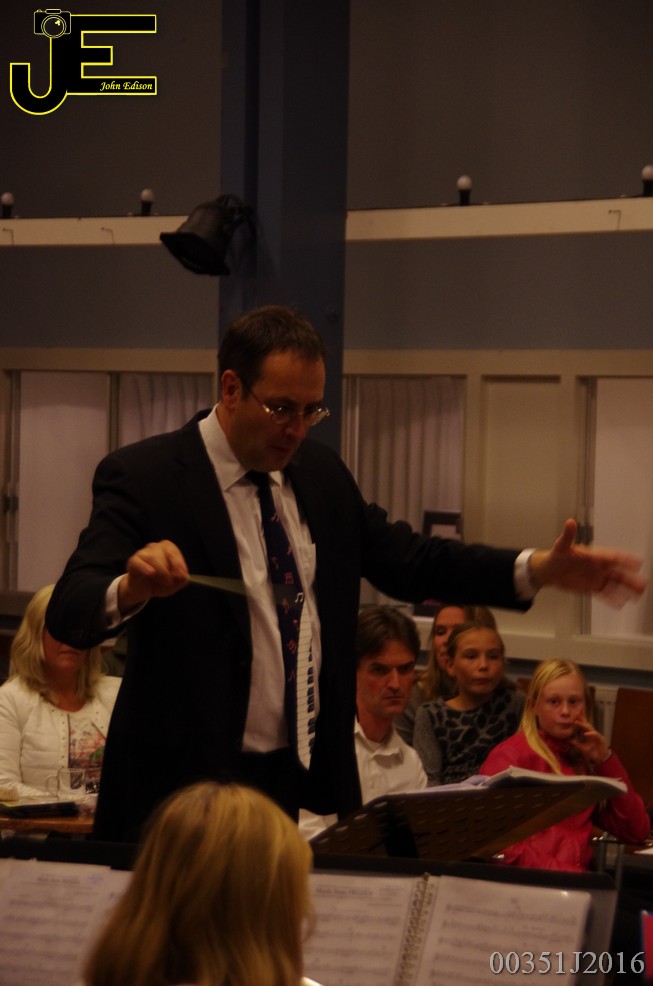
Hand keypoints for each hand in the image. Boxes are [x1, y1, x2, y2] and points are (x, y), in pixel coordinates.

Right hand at [118, 540, 188, 612]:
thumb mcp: (174, 584)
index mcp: (166, 548)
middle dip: (169, 569)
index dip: (178, 563)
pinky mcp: (133, 561)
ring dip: (161, 572)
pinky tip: (151, 574)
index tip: (181, 575)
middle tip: (170, 583)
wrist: (142, 590)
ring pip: (153, 557)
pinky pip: (138, 561)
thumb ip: (181, 580)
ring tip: (163, 582)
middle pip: (164, 553)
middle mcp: (154, 547)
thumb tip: (184, 576)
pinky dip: (145, 567)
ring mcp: (142, 553)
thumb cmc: (160, 582)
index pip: (173, 550)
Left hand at [528, 519, 646, 603]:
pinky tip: (621, 604)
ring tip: (639, 595)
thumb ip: (568, 536)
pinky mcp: (591, 588)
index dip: (626, 560)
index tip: (638, 563)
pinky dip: (612, 598)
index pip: (613, 557)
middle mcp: (599, 567)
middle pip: (619, 573)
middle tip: (644, 583)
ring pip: (615, 584)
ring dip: (626, 589)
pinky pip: (604, 594)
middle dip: (631, 578)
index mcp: (595, 556)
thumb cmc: (556, 555)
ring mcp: (596, 578)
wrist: (548, 570)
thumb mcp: (561, 546)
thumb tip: (570, 522)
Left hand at [569, 717, 610, 765]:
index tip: (572, 715)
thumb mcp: (582, 748)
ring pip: (589, 728)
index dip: (578, 720)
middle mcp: (592, 733)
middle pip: (586, 724)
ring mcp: (596, 735)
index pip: (583, 725)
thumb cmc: (592, 752)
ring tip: (576, 721)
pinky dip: (590, 734)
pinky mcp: (601, 739)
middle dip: (581, 718)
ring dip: (583, 724)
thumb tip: (567, 740)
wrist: (601, 758)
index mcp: (588, 734)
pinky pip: (595, 735)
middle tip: (575, 712)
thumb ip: (575, 743)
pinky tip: (586, 734)